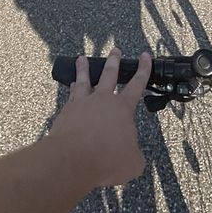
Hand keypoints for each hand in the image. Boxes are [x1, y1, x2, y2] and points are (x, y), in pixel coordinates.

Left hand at [46, 48, 151, 187]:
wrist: (71, 159)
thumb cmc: (106, 160)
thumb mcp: (132, 163)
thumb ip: (134, 155)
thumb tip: (133, 155)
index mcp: (122, 108)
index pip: (137, 84)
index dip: (143, 69)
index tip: (145, 56)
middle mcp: (102, 100)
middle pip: (110, 74)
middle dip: (114, 61)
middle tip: (115, 50)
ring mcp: (82, 103)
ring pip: (85, 79)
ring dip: (85, 68)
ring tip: (83, 59)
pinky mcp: (66, 111)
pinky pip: (71, 94)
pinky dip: (72, 88)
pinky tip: (71, 85)